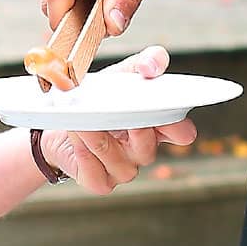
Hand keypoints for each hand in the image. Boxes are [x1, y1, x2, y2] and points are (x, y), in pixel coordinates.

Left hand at [40, 47, 197, 195]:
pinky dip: (83, 153)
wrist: (65, 122)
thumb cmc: (100, 100)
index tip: (166, 109)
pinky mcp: (100, 182)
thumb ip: (144, 63)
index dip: (178, 127)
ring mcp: (123, 170)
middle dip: (132, 130)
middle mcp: (144, 152)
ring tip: (82, 118)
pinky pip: (95, 173)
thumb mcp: (122, 75)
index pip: (182, 133)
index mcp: (157, 128)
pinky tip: (76, 135)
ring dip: (96, 136)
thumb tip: (153, 65)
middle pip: (148, 149)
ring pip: (115, 159)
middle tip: (118, 112)